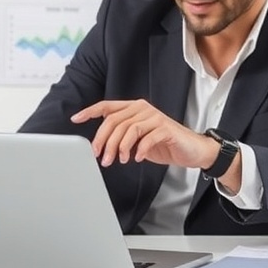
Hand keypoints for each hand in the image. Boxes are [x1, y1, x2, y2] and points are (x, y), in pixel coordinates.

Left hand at [71, 99, 215, 167]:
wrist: (192, 150)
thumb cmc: (164, 144)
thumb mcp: (138, 140)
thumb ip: (122, 137)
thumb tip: (100, 145)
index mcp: (134, 108)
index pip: (107, 107)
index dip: (90, 111)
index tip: (75, 119)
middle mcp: (143, 108)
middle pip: (114, 121)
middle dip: (103, 140)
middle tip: (100, 156)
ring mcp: (155, 117)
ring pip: (128, 129)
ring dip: (119, 148)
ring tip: (118, 161)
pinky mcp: (165, 129)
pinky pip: (146, 138)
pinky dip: (138, 150)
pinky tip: (137, 158)